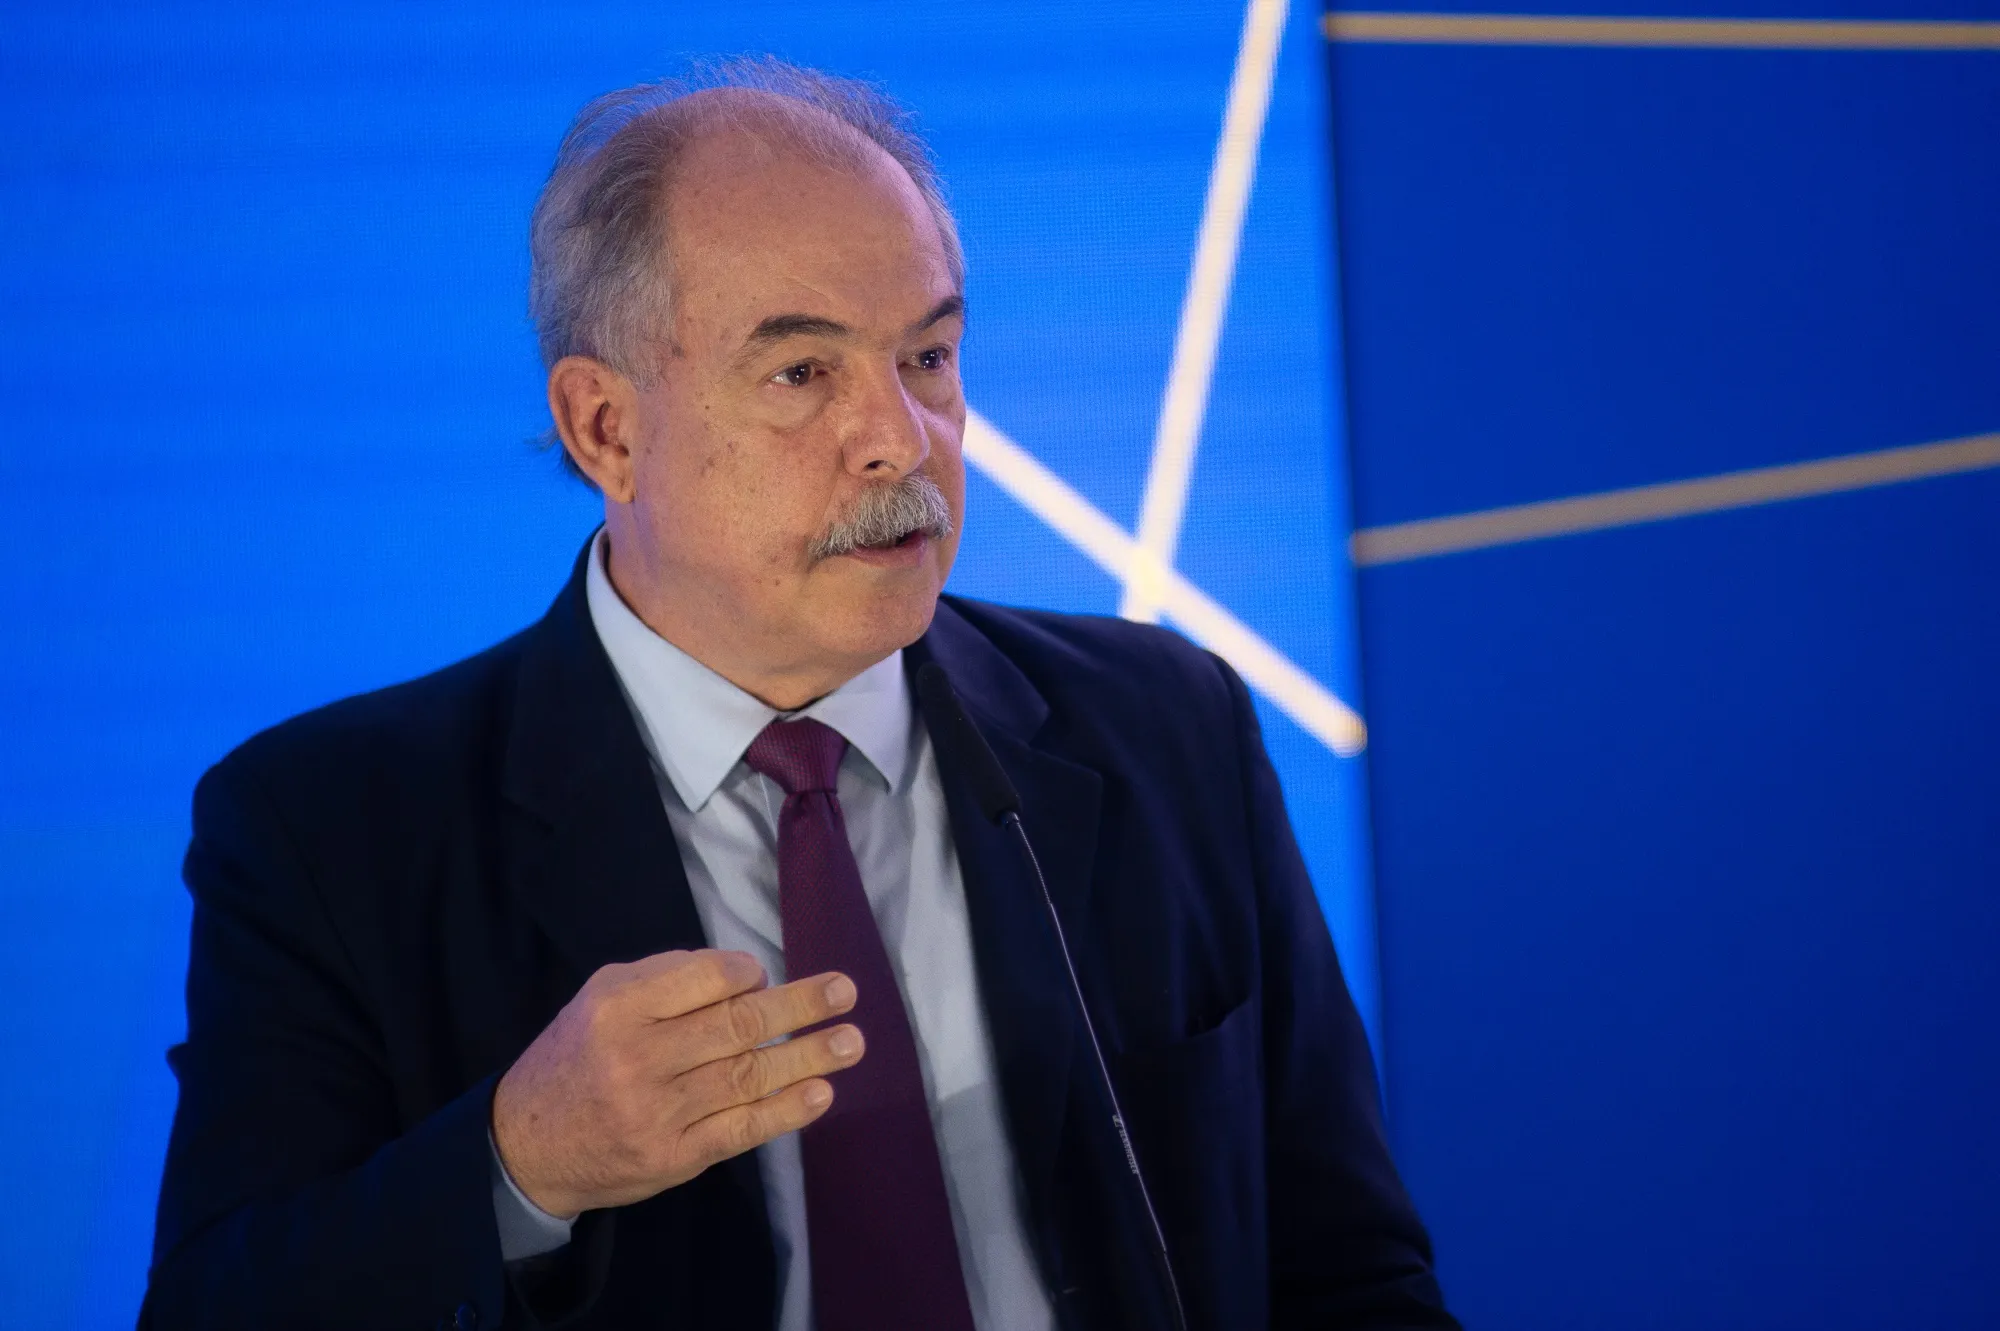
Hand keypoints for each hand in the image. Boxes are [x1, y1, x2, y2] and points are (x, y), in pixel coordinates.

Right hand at [491, 948, 862, 1217]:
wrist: (526, 1146)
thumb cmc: (577, 1058)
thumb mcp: (600, 999)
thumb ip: (665, 979)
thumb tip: (745, 976)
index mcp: (618, 1007)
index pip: (704, 980)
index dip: (746, 974)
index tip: (765, 975)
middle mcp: (638, 1057)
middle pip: (735, 1026)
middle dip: (799, 1008)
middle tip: (845, 992)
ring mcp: (657, 1112)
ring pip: (746, 1077)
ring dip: (806, 1058)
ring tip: (850, 1042)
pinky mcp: (673, 1157)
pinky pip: (740, 1130)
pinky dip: (785, 1111)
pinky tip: (820, 1093)